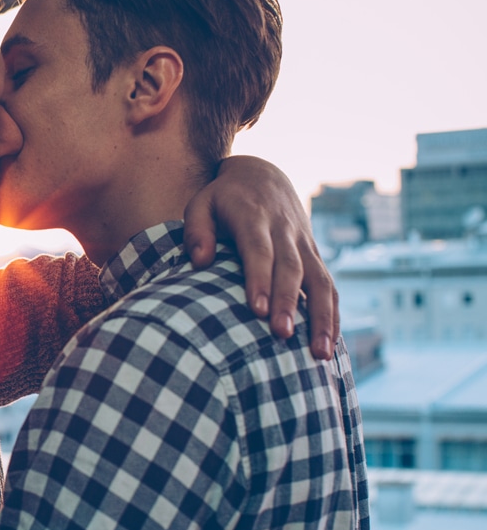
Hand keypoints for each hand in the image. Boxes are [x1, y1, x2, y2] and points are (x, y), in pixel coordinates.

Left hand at [182, 155, 337, 359]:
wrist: (262, 175)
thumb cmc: (223, 197)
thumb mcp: (201, 203)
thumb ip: (197, 230)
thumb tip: (199, 261)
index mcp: (254, 217)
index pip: (259, 250)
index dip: (259, 279)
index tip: (256, 310)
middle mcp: (284, 230)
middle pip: (290, 268)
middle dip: (288, 302)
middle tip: (282, 335)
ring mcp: (304, 244)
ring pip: (319, 280)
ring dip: (322, 317)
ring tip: (320, 354)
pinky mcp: (314, 255)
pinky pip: (328, 286)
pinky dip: (332, 314)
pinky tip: (331, 345)